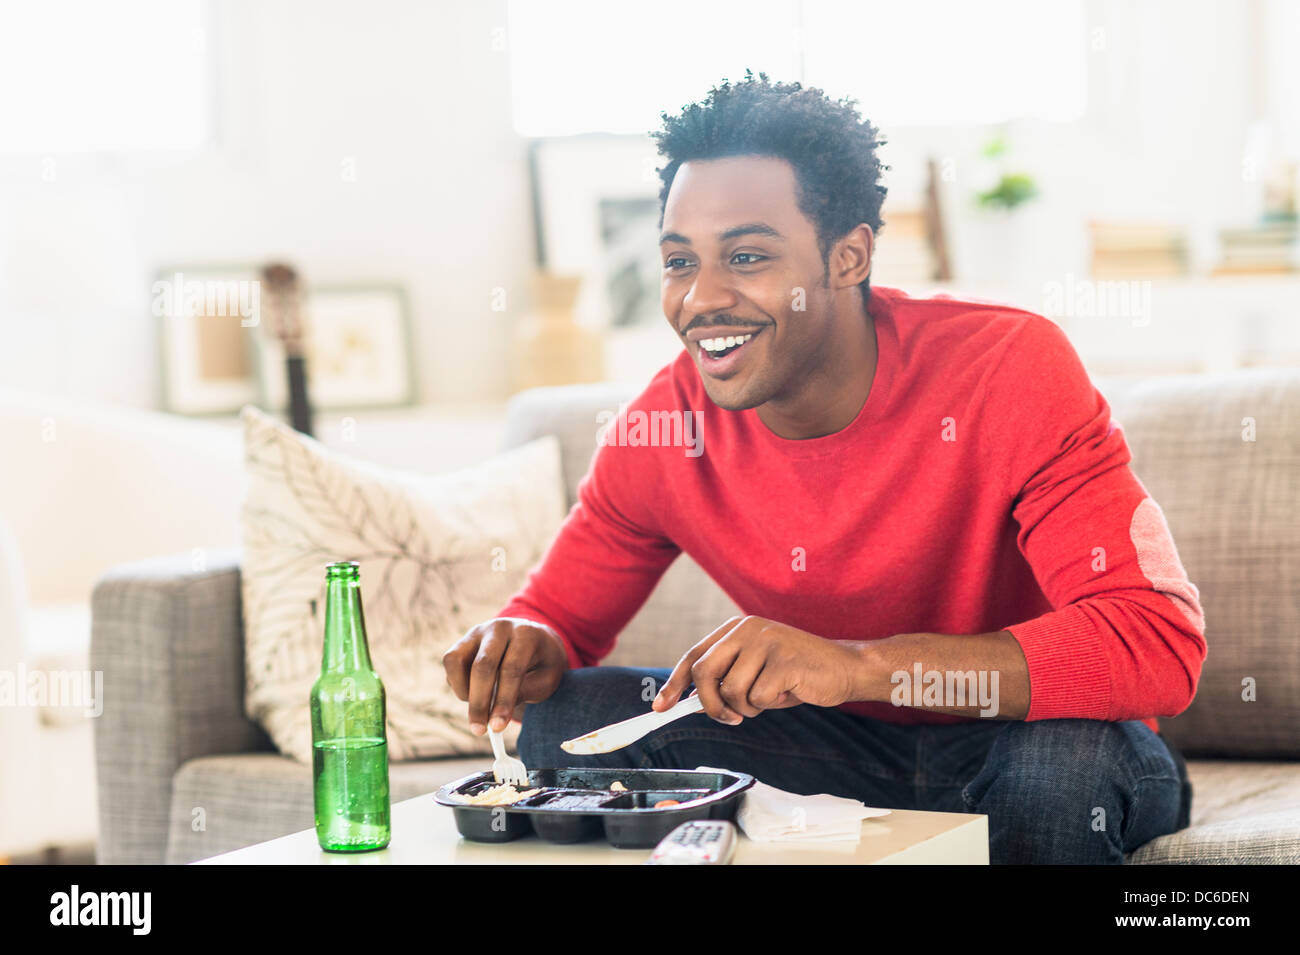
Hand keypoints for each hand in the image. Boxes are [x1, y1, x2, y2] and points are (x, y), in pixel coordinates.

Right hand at [442, 617, 569, 734]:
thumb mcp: (547, 679)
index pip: (511, 669)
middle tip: (479, 730)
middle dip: (479, 702)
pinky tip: (473, 693)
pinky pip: (451, 662)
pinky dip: (457, 683)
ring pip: (457, 660)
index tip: (498, 727)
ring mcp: (479, 631)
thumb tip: (496, 711)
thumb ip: (526, 692)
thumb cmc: (542, 662)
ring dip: (463, 691)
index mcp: (526, 634)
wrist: (535, 638)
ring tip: (479, 707)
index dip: (503, 700)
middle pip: (482, 665)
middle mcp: (500, 628)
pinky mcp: (464, 639)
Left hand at [652, 615, 864, 723]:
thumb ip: (725, 679)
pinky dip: (770, 706)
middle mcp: (746, 629)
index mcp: (736, 628)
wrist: (846, 667)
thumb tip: (688, 701)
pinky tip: (788, 693)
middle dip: (710, 704)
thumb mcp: (755, 671)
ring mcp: (765, 642)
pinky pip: (758, 698)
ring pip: (731, 690)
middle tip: (729, 718)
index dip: (675, 683)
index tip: (661, 708)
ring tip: (769, 699)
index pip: (693, 655)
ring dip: (747, 708)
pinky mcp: (783, 660)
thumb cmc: (797, 674)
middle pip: (704, 671)